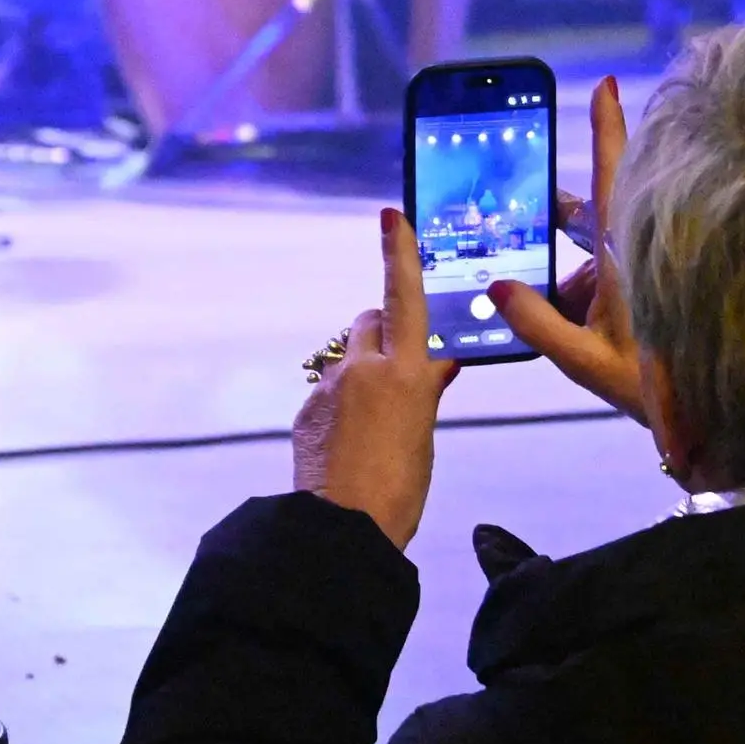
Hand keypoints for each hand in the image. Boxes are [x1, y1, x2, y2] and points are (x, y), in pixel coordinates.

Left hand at [293, 207, 461, 549]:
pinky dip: (342, 403)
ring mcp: (330, 387)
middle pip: (369, 321)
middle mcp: (364, 368)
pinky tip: (350, 441)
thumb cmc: (400, 489)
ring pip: (347, 357)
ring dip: (361, 371)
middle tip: (398, 361)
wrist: (343, 528)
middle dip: (383, 329)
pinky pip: (328, 391)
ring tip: (374, 418)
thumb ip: (425, 393)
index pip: (403, 296)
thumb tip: (437, 366)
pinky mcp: (307, 410)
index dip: (399, 253)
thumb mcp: (424, 435)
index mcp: (407, 372)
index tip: (392, 216)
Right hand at [492, 75, 647, 421]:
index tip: (606, 86)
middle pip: (590, 212)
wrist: (708, 414)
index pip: (613, 175)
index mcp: (627, 253)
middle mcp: (635, 252)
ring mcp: (640, 270)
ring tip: (541, 297)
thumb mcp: (586, 360)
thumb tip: (498, 287)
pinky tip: (557, 319)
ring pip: (593, 250)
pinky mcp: (642, 291)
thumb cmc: (655, 384)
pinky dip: (578, 291)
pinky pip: (602, 276)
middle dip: (557, 217)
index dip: (608, 128)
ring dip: (566, 271)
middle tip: (523, 217)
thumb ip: (537, 324)